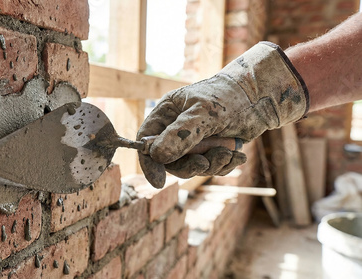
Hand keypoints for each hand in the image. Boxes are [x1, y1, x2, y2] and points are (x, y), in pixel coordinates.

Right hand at [137, 42, 308, 178]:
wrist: (261, 97)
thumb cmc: (228, 97)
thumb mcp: (203, 114)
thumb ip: (180, 134)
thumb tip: (157, 156)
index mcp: (167, 113)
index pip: (147, 140)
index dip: (149, 162)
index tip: (158, 181)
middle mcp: (176, 128)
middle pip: (169, 160)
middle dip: (189, 165)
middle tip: (204, 163)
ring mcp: (194, 140)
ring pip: (192, 167)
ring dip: (211, 164)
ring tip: (228, 151)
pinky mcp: (211, 149)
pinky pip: (210, 168)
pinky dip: (223, 165)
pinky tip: (237, 155)